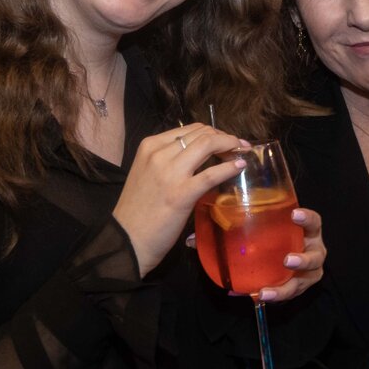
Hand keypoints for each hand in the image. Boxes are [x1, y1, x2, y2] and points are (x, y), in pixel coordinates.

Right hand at [113, 124, 246, 276]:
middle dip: (225, 137)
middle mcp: (159, 154)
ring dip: (230, 146)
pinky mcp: (182, 193)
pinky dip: (229, 167)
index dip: (214, 132)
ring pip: (208, 144)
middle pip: (202, 134)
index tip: (226, 141)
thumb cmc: (138, 210)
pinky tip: (240, 166)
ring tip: (241, 153)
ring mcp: (170, 173)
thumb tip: (198, 153)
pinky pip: (212, 174)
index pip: (190, 129)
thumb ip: (168, 160)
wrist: (127, 239)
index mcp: (150, 146)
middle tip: (238, 147)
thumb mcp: (148, 173)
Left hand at [255, 207, 324, 302]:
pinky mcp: (300, 287)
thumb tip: (220, 224)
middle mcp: (314, 253)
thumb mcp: (275, 228)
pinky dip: (274, 296)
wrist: (288, 258)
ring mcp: (309, 272)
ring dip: (285, 288)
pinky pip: (289, 294)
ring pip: (302, 282)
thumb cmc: (280, 237)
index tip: (294, 214)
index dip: (307, 218)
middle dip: (303, 261)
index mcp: (310, 233)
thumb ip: (259, 225)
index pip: (314, 222)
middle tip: (287, 260)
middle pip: (315, 258)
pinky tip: (259, 296)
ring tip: (265, 292)